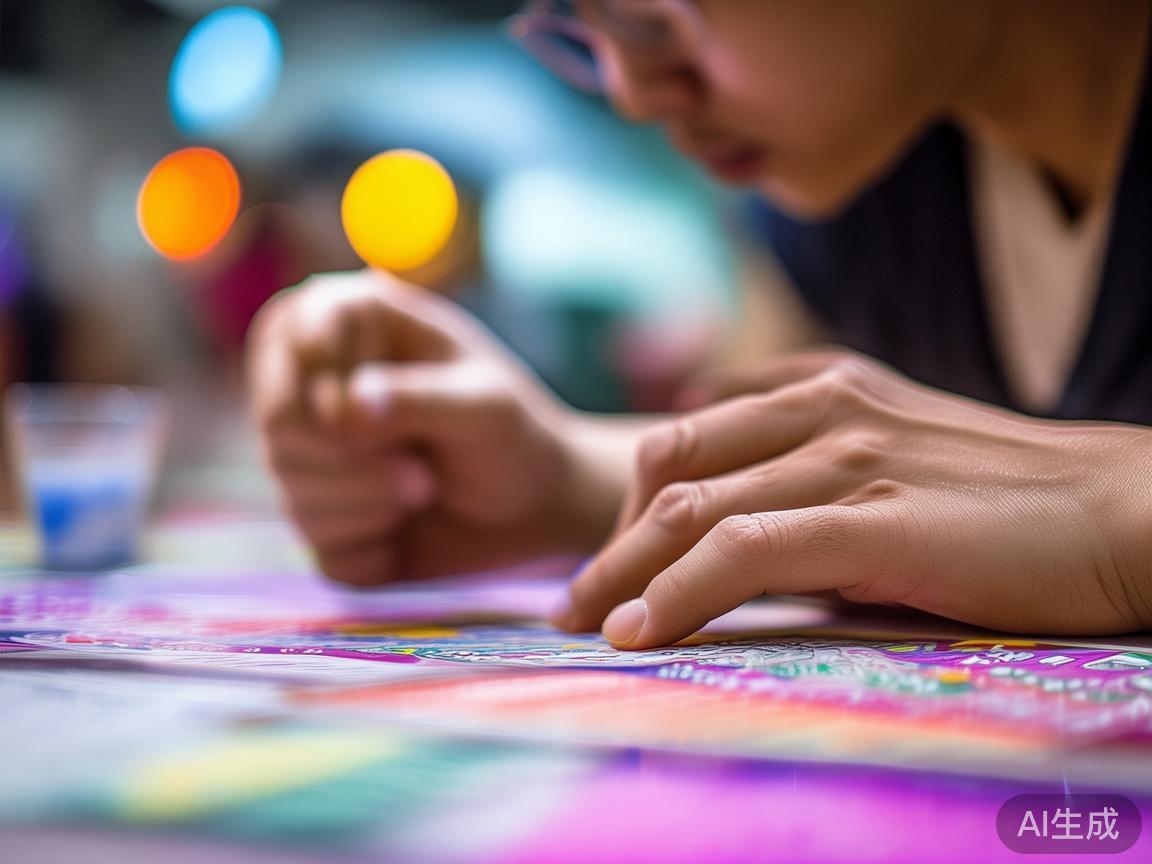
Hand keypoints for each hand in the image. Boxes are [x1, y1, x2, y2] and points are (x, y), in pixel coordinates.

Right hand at [247, 270, 625, 584]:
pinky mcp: (321, 518)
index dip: (325, 384)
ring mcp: (312, 453)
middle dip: (355, 462)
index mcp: (353, 321)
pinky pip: (320, 547)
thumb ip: (419, 400)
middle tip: (423, 475)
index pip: (290, 335)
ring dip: (373, 504)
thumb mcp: (486, 407)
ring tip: (426, 488)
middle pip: (280, 420)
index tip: (379, 414)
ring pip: (295, 489)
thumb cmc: (513, 435)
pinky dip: (372, 551)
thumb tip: (346, 406)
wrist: (534, 507)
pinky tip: (405, 530)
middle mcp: (317, 381)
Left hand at [553, 352, 1151, 646]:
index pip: (687, 434)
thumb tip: (747, 524)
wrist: (1130, 508)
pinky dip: (678, 594)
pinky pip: (742, 553)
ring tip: (580, 624)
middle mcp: (822, 409)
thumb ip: (821, 468)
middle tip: (576, 601)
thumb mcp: (900, 456)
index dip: (629, 499)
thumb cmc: (1015, 498)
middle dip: (610, 538)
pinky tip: (642, 632)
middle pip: (668, 464)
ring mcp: (845, 458)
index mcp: (824, 387)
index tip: (609, 559)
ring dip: (622, 572)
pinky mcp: (874, 517)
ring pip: (690, 506)